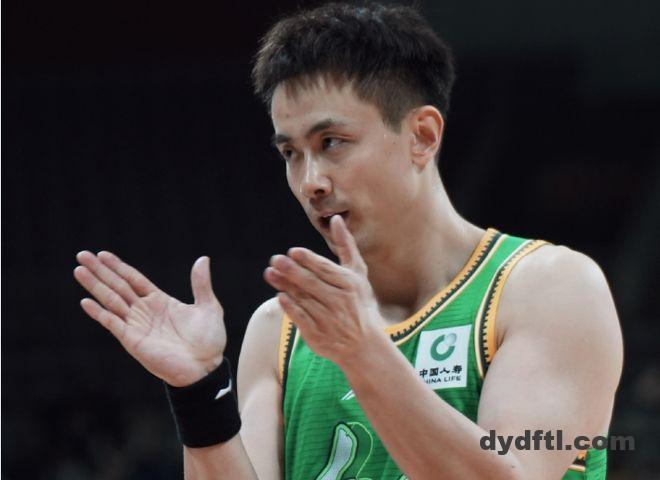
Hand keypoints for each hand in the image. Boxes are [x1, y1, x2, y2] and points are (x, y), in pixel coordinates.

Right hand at [74, 251, 225, 386]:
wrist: (206, 368)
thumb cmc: (209, 341)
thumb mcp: (209, 306)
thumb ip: (201, 284)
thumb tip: (203, 259)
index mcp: (160, 301)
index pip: (134, 279)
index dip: (118, 267)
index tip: (102, 254)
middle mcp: (144, 311)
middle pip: (118, 286)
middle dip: (100, 271)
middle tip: (82, 255)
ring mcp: (137, 325)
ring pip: (111, 300)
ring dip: (95, 286)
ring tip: (78, 270)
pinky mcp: (133, 340)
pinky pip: (113, 323)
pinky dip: (99, 313)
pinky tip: (86, 302)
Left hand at [263, 215, 383, 366]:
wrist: (364, 344)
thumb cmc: (359, 301)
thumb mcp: (357, 273)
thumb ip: (346, 246)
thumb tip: (335, 219)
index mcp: (349, 284)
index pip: (325, 270)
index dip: (309, 261)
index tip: (293, 251)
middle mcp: (340, 301)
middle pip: (312, 283)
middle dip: (292, 271)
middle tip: (275, 259)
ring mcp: (329, 319)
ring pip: (303, 299)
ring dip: (285, 286)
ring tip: (270, 273)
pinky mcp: (318, 334)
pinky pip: (301, 318)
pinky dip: (290, 307)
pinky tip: (280, 296)